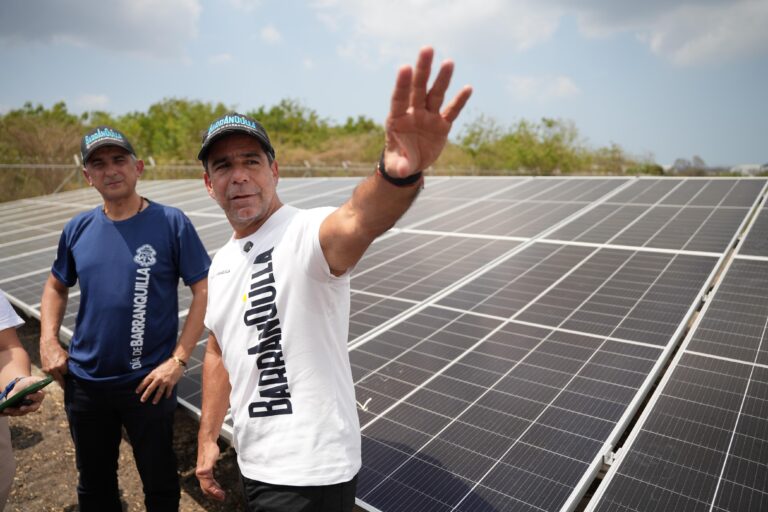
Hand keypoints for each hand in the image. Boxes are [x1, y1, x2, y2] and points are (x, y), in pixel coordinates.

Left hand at [1, 376, 45, 416]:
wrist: (21, 387)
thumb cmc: (28, 383)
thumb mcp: (32, 380)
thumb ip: (35, 381)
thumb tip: (36, 382)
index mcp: (40, 395)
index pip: (38, 396)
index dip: (33, 397)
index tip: (26, 396)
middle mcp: (35, 404)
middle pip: (31, 408)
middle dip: (25, 408)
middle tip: (21, 408)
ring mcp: (26, 409)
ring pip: (21, 412)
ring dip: (13, 411)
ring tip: (5, 409)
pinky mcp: (19, 411)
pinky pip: (13, 413)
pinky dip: (6, 413)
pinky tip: (1, 412)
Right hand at [40, 338, 67, 387]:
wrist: (48, 345)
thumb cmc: (59, 350)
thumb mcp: (67, 357)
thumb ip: (69, 365)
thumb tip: (72, 372)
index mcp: (61, 365)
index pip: (66, 374)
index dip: (68, 374)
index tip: (71, 379)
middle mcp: (53, 369)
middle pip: (60, 379)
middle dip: (63, 383)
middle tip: (66, 387)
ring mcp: (48, 370)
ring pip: (54, 378)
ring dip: (57, 378)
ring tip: (61, 378)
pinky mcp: (44, 369)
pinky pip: (50, 375)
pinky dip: (53, 374)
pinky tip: (55, 372)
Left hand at [135, 358, 183, 403]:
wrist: (177, 362)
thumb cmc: (168, 364)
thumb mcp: (158, 368)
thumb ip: (154, 375)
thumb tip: (149, 380)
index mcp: (154, 374)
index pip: (144, 382)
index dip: (140, 387)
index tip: (137, 392)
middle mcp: (158, 378)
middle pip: (150, 388)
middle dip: (145, 395)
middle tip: (142, 400)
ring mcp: (165, 381)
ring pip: (159, 392)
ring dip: (156, 398)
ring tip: (154, 402)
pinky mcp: (171, 383)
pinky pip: (168, 391)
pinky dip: (167, 394)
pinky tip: (166, 397)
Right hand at [196, 439, 225, 500]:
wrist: (207, 440)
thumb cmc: (209, 448)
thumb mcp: (210, 458)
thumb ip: (206, 467)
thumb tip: (201, 473)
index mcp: (201, 473)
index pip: (207, 486)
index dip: (214, 492)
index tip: (221, 496)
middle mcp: (201, 474)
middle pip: (206, 488)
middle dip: (213, 494)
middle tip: (222, 497)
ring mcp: (203, 472)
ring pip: (207, 485)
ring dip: (213, 490)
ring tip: (220, 493)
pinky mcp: (206, 469)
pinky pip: (209, 481)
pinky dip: (213, 485)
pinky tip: (217, 486)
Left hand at [384, 46, 471, 177]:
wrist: (410, 164)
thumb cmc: (398, 162)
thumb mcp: (397, 167)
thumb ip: (401, 166)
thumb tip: (405, 170)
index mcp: (397, 119)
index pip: (399, 98)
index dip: (402, 83)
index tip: (405, 67)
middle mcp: (413, 112)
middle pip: (418, 88)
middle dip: (422, 69)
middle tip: (427, 49)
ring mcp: (428, 117)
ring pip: (435, 94)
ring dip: (442, 79)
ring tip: (449, 62)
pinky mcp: (442, 124)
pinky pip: (451, 111)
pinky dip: (459, 101)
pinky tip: (468, 88)